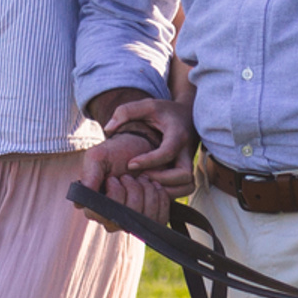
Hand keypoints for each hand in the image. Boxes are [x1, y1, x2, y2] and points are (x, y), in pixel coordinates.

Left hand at [75, 94, 194, 224]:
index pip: (167, 152)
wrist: (187, 114)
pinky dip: (171, 191)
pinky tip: (152, 185)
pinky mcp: (187, 169)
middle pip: (183, 175)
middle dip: (161, 180)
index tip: (130, 164)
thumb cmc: (164, 111)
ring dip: (167, 189)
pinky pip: (186, 188)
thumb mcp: (146, 105)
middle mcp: (187, 151)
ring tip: (145, 183)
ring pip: (187, 185)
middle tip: (141, 177)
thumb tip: (108, 129)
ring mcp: (189, 162)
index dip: (148, 161)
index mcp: (178, 134)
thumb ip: (125, 112)